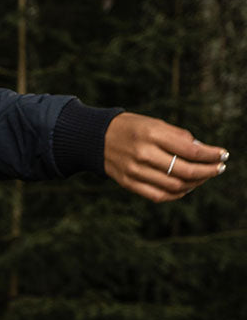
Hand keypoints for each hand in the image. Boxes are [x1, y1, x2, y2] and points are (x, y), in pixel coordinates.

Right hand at [104, 112, 227, 202]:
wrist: (95, 138)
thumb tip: (202, 152)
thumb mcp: (154, 123)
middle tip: (219, 168)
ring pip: (175, 186)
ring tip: (203, 177)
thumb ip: (178, 136)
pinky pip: (159, 195)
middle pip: (185, 170)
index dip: (211, 155)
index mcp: (151, 134)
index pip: (190, 150)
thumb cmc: (131, 128)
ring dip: (195, 183)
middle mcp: (143, 154)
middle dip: (208, 171)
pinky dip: (177, 194)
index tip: (224, 155)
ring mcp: (135, 171)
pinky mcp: (129, 183)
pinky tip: (186, 187)